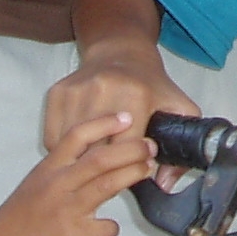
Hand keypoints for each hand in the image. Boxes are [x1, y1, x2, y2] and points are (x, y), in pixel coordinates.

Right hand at [0, 114, 156, 235]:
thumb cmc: (17, 216)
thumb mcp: (36, 182)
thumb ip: (63, 168)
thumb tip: (99, 155)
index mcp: (47, 168)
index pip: (76, 136)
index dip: (103, 123)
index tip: (125, 116)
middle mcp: (57, 184)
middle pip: (100, 158)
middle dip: (130, 148)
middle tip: (150, 144)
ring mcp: (66, 210)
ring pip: (108, 185)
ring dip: (133, 174)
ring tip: (147, 168)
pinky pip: (106, 227)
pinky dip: (112, 227)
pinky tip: (108, 227)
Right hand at [45, 37, 195, 184]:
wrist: (119, 50)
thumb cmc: (149, 83)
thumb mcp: (177, 107)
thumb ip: (182, 145)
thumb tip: (164, 185)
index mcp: (136, 96)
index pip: (127, 149)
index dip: (130, 166)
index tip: (135, 168)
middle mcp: (103, 91)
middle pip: (96, 151)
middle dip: (104, 169)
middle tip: (113, 172)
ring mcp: (77, 93)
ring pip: (71, 148)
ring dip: (79, 163)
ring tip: (92, 165)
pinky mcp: (58, 94)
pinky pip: (53, 137)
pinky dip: (63, 151)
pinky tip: (78, 149)